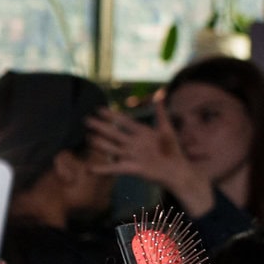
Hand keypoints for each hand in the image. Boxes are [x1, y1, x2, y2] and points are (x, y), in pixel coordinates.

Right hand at [87, 91, 213, 214]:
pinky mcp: (131, 168)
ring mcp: (131, 156)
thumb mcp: (166, 128)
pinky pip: (114, 168)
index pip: (123, 121)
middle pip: (114, 133)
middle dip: (100, 127)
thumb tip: (160, 94)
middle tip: (86, 120)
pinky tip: (89, 169)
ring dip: (100, 144)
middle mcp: (132, 143)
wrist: (177, 170)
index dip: (112, 115)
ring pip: (112, 148)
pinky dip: (101, 169)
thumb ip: (160, 113)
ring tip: (88, 139)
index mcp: (140, 133)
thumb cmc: (173, 149)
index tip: (98, 109)